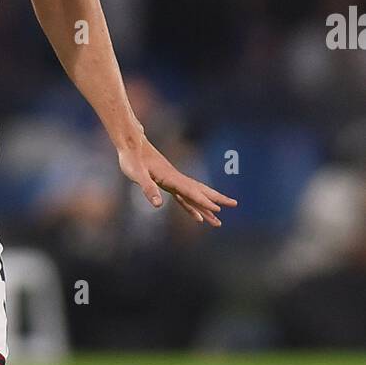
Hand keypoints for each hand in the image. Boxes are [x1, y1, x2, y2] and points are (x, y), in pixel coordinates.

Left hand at [118, 136, 237, 226]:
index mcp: (170, 178)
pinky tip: (198, 216)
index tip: (217, 209)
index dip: (203, 201)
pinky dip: (193, 206)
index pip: (190, 192)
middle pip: (200, 191)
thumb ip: (148, 189)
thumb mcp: (136, 174)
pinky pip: (185, 197)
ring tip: (219, 220)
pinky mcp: (168, 182)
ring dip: (208, 206)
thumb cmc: (131, 159)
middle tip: (234, 204)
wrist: (131, 144)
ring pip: (195, 195)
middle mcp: (175, 179)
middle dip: (217, 199)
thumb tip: (158, 205)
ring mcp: (173, 180)